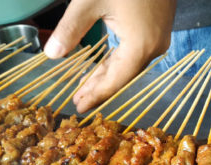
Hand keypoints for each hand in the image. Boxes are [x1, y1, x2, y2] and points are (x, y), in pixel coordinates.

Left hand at [44, 0, 175, 113]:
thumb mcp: (89, 1)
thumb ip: (70, 29)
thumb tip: (51, 55)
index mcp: (139, 46)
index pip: (113, 81)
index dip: (95, 95)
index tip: (78, 108)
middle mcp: (154, 46)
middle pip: (122, 76)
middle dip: (99, 88)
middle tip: (78, 102)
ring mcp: (159, 35)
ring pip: (129, 63)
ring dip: (107, 74)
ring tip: (86, 86)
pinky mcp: (158, 24)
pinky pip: (135, 50)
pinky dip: (118, 60)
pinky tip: (103, 63)